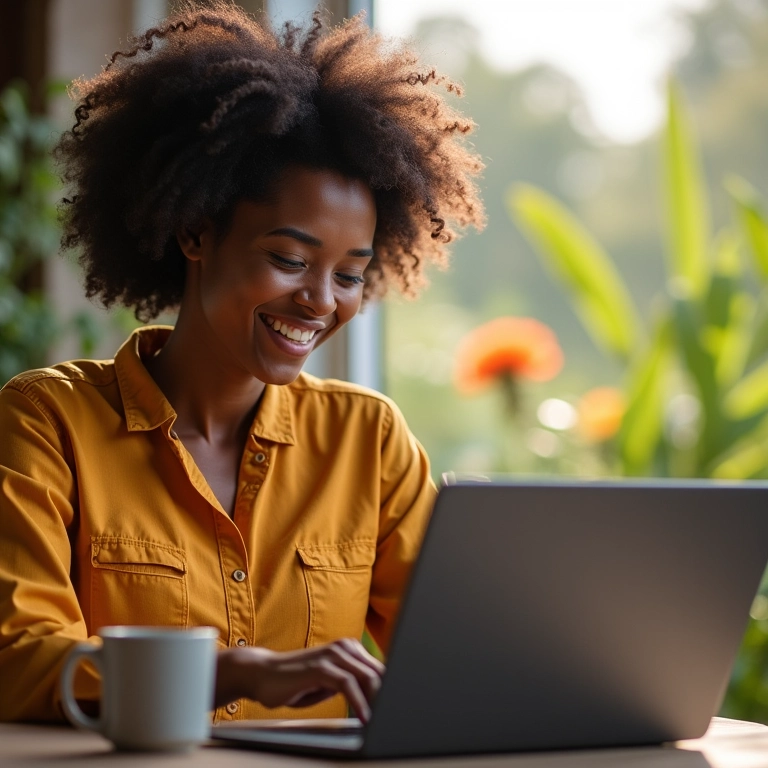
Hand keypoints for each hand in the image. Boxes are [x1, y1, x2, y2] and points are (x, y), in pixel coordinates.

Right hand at [215, 638, 384, 721]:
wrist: (262, 674)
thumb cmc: (296, 682)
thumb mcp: (329, 684)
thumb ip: (352, 685)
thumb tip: (377, 699)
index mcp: (350, 650)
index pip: (381, 670)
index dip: (392, 690)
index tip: (399, 709)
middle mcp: (345, 648)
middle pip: (379, 672)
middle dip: (389, 696)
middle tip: (395, 718)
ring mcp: (332, 655)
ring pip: (367, 676)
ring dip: (378, 701)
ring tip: (383, 721)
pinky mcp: (320, 667)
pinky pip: (348, 684)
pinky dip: (359, 702)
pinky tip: (363, 717)